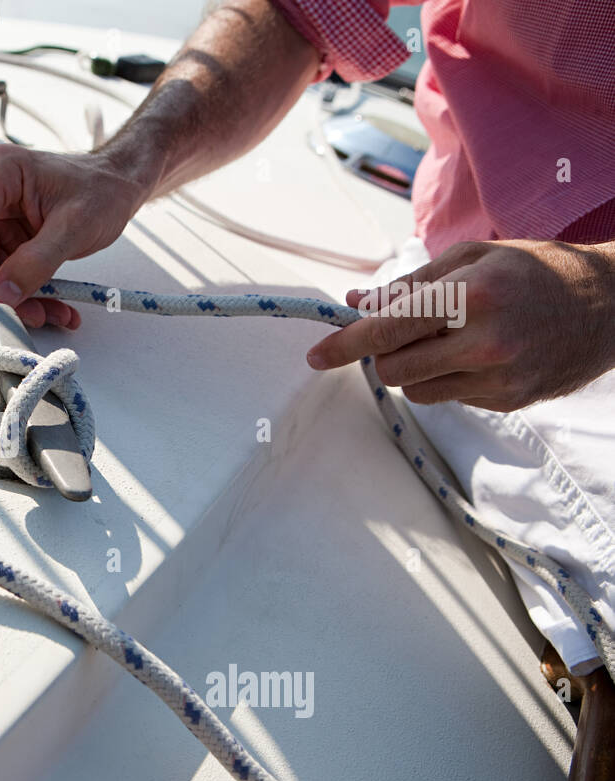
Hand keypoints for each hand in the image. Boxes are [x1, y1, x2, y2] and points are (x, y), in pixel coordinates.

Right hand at [0, 143, 146, 327]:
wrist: (119, 187)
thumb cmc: (102, 190)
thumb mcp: (73, 227)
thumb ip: (36, 262)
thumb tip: (1, 295)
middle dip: (0, 293)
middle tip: (29, 317)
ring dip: (19, 300)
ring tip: (53, 312)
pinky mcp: (8, 238)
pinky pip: (7, 276)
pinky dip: (29, 295)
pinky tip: (54, 305)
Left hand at [305, 239, 614, 410]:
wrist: (610, 306)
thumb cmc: (534, 270)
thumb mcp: (472, 258)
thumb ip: (408, 285)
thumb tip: (354, 304)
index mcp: (473, 296)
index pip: (387, 329)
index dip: (344, 345)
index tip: (316, 356)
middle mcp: (485, 342)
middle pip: (392, 368)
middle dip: (383, 352)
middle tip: (401, 332)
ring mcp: (499, 377)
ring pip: (415, 390)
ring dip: (413, 368)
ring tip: (448, 338)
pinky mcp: (507, 401)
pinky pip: (448, 398)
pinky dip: (447, 378)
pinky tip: (477, 354)